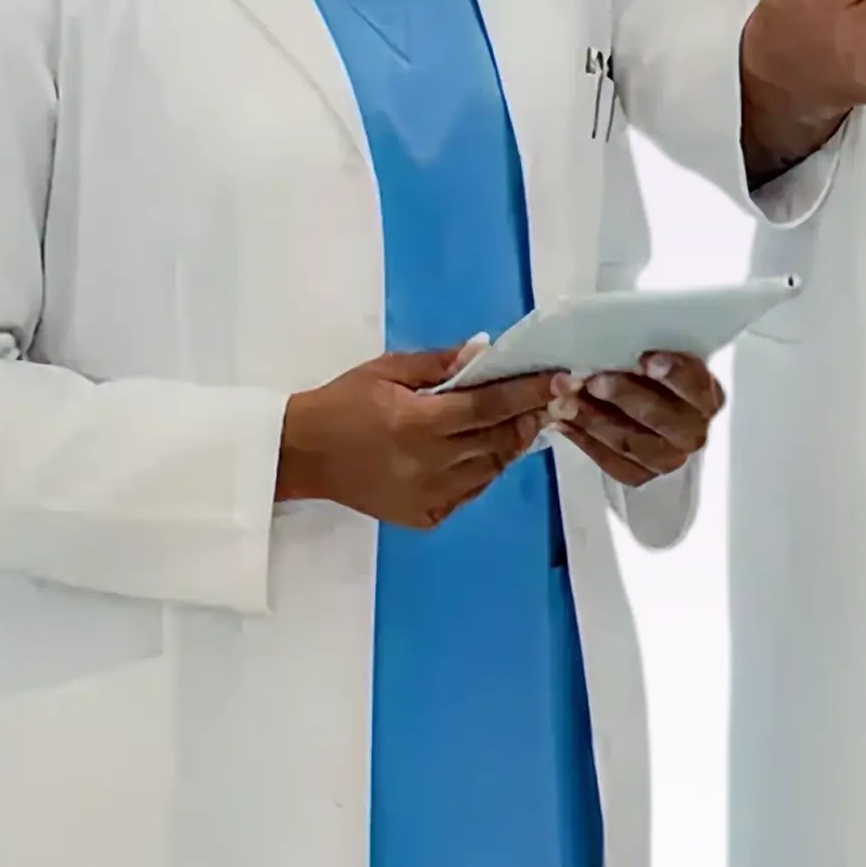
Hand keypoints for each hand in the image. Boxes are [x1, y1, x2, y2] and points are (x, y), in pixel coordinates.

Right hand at [276, 344, 559, 528]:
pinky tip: (489, 449)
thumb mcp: (388, 370)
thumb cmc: (344, 403)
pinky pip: (471, 491)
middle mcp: (429, 465)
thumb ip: (440, 363)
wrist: (302, 455)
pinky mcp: (424, 516)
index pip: (489, 406)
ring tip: (528, 420)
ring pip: (490, 469)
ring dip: (513, 443)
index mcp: (418, 424)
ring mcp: (429, 496)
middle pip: (498, 440)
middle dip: (531, 417)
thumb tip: (485, 350)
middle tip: (556, 397)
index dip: (529, 392)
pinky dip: (486, 469)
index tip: (562, 379)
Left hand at [547, 352, 726, 488]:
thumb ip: (649, 351)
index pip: (696, 385)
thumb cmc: (651, 373)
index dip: (674, 373)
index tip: (645, 358)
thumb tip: (616, 337)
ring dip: (592, 418)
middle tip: (591, 379)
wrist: (647, 412)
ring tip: (563, 398)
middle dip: (622, 395)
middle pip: (659, 417)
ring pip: (629, 441)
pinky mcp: (640, 475)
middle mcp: (693, 432)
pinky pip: (610, 461)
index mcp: (707, 396)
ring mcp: (667, 458)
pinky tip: (562, 421)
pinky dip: (583, 439)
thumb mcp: (660, 356)